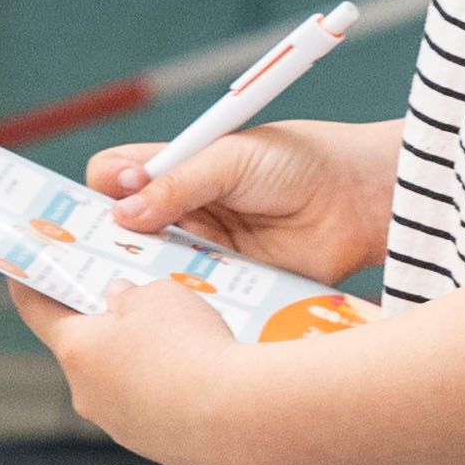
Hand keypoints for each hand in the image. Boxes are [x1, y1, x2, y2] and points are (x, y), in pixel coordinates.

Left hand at [6, 275, 259, 464]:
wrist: (238, 414)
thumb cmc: (189, 346)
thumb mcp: (158, 294)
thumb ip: (130, 295)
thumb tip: (122, 303)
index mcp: (77, 351)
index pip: (36, 311)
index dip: (28, 283)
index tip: (22, 269)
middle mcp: (90, 396)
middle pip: (86, 351)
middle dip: (105, 324)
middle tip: (131, 296)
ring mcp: (123, 428)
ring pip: (123, 383)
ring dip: (141, 360)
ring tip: (182, 336)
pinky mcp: (159, 448)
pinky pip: (157, 409)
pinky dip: (171, 390)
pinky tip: (203, 373)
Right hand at [89, 116, 389, 282]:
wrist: (361, 201)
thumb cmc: (300, 162)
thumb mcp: (233, 158)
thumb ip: (178, 183)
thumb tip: (121, 213)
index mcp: (177, 171)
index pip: (114, 179)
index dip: (103, 191)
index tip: (106, 203)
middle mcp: (183, 214)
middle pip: (123, 233)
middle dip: (109, 245)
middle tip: (103, 258)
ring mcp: (203, 254)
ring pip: (153, 272)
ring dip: (146, 278)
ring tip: (144, 283)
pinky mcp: (229, 288)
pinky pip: (194, 300)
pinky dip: (186, 303)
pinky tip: (184, 306)